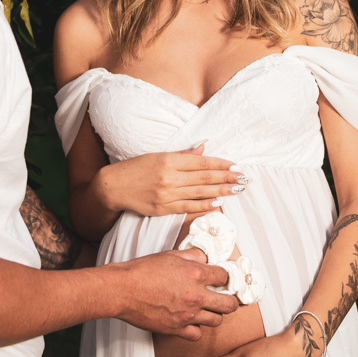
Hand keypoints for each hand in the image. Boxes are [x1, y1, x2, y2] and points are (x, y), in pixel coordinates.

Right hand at [96, 143, 244, 216]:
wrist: (113, 187)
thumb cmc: (135, 168)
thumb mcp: (158, 155)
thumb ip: (183, 154)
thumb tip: (204, 147)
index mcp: (169, 160)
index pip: (202, 162)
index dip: (221, 164)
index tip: (236, 166)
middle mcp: (170, 177)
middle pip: (205, 177)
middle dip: (227, 178)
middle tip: (244, 178)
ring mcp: (167, 194)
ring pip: (200, 192)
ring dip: (221, 191)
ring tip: (237, 189)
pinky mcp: (163, 209)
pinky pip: (188, 207)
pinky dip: (204, 205)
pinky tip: (218, 203)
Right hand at [115, 249, 239, 339]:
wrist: (123, 290)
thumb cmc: (142, 271)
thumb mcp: (170, 255)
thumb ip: (192, 256)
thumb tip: (205, 258)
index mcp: (196, 274)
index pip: (225, 277)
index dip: (225, 277)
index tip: (222, 279)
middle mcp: (196, 296)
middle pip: (229, 304)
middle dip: (230, 300)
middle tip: (224, 298)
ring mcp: (188, 314)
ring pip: (217, 321)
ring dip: (214, 314)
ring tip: (207, 309)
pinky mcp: (176, 329)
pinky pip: (197, 335)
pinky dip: (196, 330)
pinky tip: (191, 322)